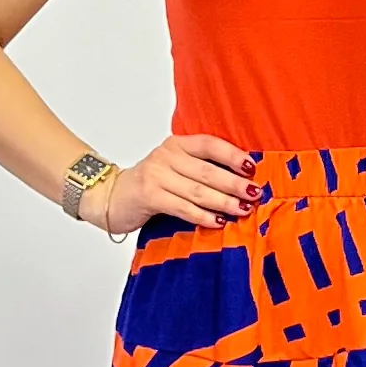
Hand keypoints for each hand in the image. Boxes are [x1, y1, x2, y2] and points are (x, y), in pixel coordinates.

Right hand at [83, 133, 260, 235]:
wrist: (110, 196)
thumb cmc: (150, 184)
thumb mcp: (174, 168)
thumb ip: (200, 169)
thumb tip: (240, 180)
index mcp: (177, 144)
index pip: (210, 144)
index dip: (233, 155)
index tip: (253, 168)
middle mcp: (166, 156)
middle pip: (208, 170)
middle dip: (234, 183)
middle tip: (254, 194)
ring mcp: (157, 176)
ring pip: (198, 191)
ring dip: (224, 202)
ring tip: (243, 209)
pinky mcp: (150, 196)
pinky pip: (183, 208)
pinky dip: (203, 216)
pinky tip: (219, 222)